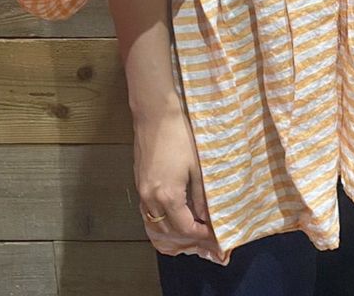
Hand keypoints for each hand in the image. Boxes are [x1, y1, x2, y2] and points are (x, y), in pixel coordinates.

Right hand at [133, 101, 213, 243]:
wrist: (155, 116)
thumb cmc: (180, 136)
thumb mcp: (197, 167)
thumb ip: (200, 196)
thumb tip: (206, 216)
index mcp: (168, 195)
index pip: (184, 227)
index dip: (200, 235)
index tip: (214, 236)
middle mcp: (151, 199)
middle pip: (168, 230)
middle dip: (187, 238)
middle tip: (205, 237)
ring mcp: (142, 192)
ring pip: (155, 224)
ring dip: (172, 232)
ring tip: (190, 232)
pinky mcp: (139, 184)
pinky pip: (148, 213)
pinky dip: (161, 222)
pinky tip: (173, 218)